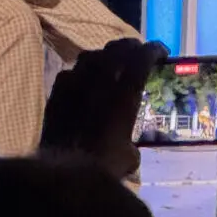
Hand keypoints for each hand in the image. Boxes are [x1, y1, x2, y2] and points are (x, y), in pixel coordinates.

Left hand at [40, 38, 167, 178]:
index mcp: (122, 96)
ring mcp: (73, 85)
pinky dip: (80, 72)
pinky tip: (83, 80)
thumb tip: (127, 147)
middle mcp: (98, 84)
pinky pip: (69, 72)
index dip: (153, 51)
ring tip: (111, 62)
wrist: (62, 169)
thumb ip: (130, 142)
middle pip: (115, 51)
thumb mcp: (129, 156)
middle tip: (137, 51)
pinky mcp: (55, 93)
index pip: (140, 60)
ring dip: (104, 55)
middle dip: (130, 47)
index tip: (161, 52)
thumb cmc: (103, 165)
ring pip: (90, 56)